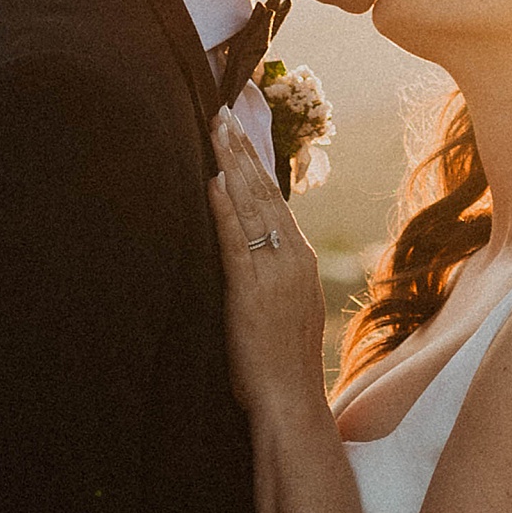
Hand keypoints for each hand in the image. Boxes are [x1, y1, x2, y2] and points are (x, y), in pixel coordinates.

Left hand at [205, 107, 325, 412]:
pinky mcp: (253, 290)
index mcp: (299, 261)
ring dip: (231, 166)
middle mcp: (292, 258)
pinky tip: (212, 182)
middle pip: (266, 193)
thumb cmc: (280, 362)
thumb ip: (268, 273)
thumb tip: (248, 245)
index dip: (255, 165)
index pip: (276, 201)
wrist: (290, 398)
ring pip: (253, 207)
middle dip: (241, 152)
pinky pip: (237, 241)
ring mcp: (275, 272)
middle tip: (221, 115)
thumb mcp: (283, 308)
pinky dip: (224, 209)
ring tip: (215, 132)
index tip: (237, 134)